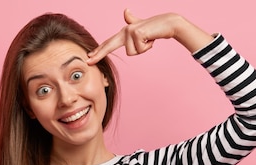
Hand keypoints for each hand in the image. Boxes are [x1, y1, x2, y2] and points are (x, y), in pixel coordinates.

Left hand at [87, 9, 213, 64]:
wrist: (167, 24)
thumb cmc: (155, 28)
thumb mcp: (141, 28)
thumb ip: (132, 22)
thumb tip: (125, 11)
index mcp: (124, 32)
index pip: (109, 42)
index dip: (99, 50)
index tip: (89, 56)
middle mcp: (125, 30)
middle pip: (109, 45)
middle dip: (99, 54)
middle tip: (88, 61)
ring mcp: (130, 31)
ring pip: (132, 52)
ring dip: (143, 50)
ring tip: (149, 40)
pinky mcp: (136, 33)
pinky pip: (140, 50)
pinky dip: (148, 47)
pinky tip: (151, 38)